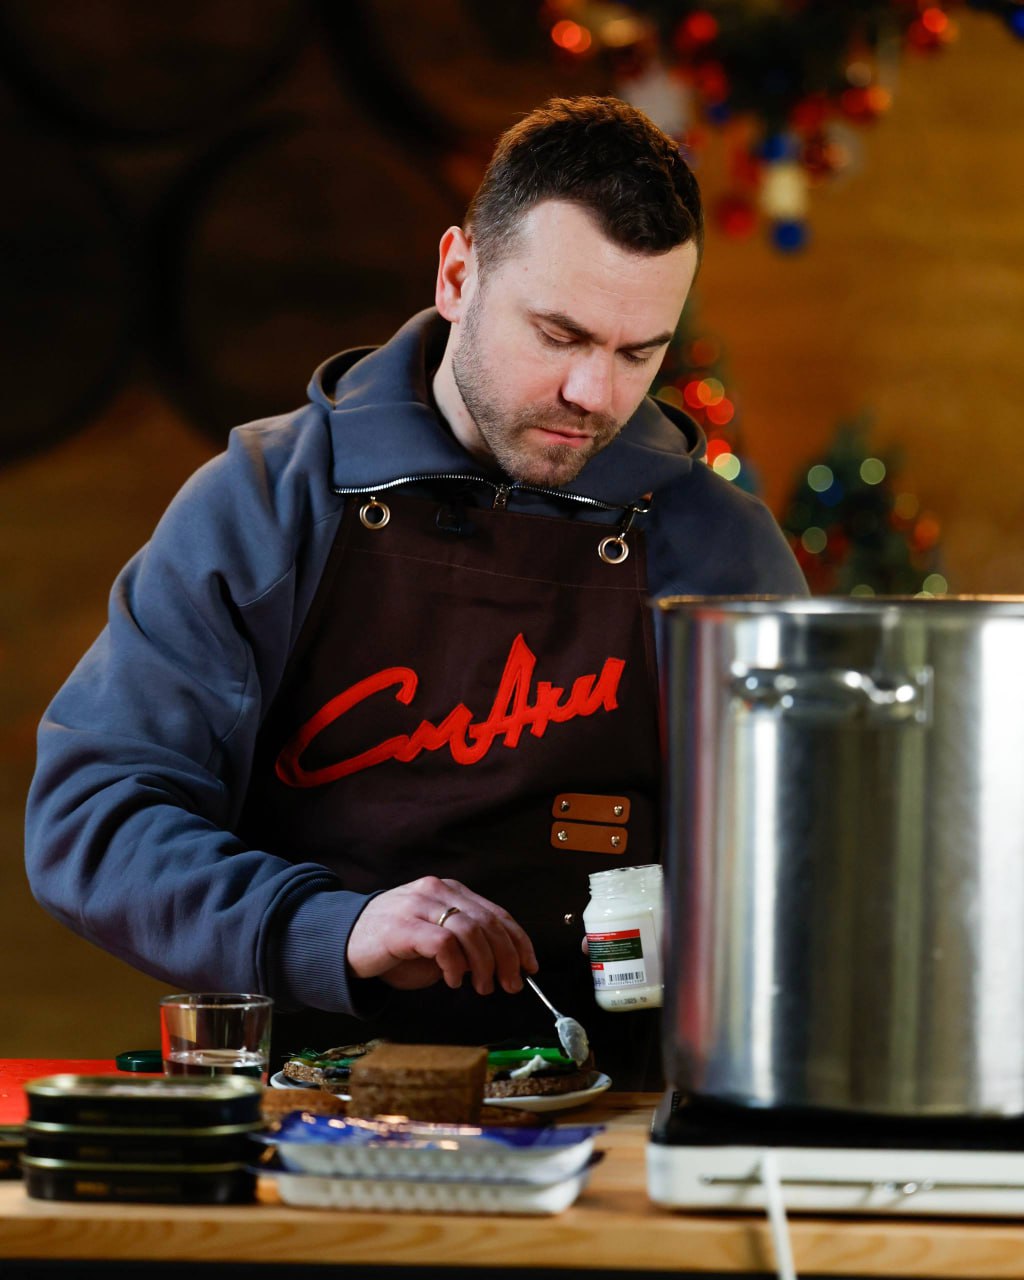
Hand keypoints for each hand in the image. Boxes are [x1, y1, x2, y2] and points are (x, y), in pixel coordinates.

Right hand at [346, 875, 538, 995]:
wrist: (343, 942)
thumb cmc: (394, 945)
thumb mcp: (436, 939)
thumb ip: (465, 943)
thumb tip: (503, 965)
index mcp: (449, 890)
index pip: (496, 912)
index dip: (518, 940)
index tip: (530, 965)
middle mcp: (436, 890)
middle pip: (488, 921)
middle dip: (507, 956)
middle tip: (511, 984)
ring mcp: (418, 905)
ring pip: (470, 930)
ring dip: (484, 964)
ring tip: (483, 986)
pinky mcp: (401, 926)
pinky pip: (442, 943)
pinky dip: (455, 965)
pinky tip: (453, 980)